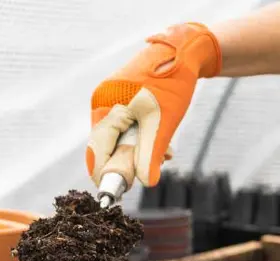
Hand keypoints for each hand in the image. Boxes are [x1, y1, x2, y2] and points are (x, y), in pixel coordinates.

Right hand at [87, 23, 221, 187]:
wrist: (184, 48)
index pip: (97, 153)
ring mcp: (107, 99)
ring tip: (165, 151)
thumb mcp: (163, 123)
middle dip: (129, 159)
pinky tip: (158, 136)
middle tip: (156, 165)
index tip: (123, 190)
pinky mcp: (117, 97)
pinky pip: (122, 125)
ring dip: (138, 148)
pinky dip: (138, 135)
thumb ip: (151, 155)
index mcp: (104, 109)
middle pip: (106, 146)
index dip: (108, 174)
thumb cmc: (173, 83)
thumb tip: (145, 183)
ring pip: (116, 137)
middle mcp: (100, 104)